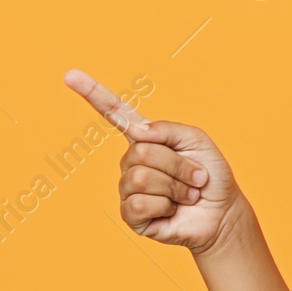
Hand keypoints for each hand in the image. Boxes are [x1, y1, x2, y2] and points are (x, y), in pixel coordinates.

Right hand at [62, 68, 246, 253]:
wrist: (222, 213)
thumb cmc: (211, 176)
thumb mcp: (197, 141)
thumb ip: (167, 129)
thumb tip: (136, 131)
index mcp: (145, 138)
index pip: (115, 113)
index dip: (93, 94)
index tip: (70, 76)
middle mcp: (131, 160)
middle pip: (142, 151)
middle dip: (178, 165)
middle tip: (196, 178)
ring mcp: (128, 188)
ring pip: (140, 177)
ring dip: (175, 187)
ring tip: (188, 194)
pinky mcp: (130, 215)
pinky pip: (139, 204)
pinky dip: (166, 207)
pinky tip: (172, 210)